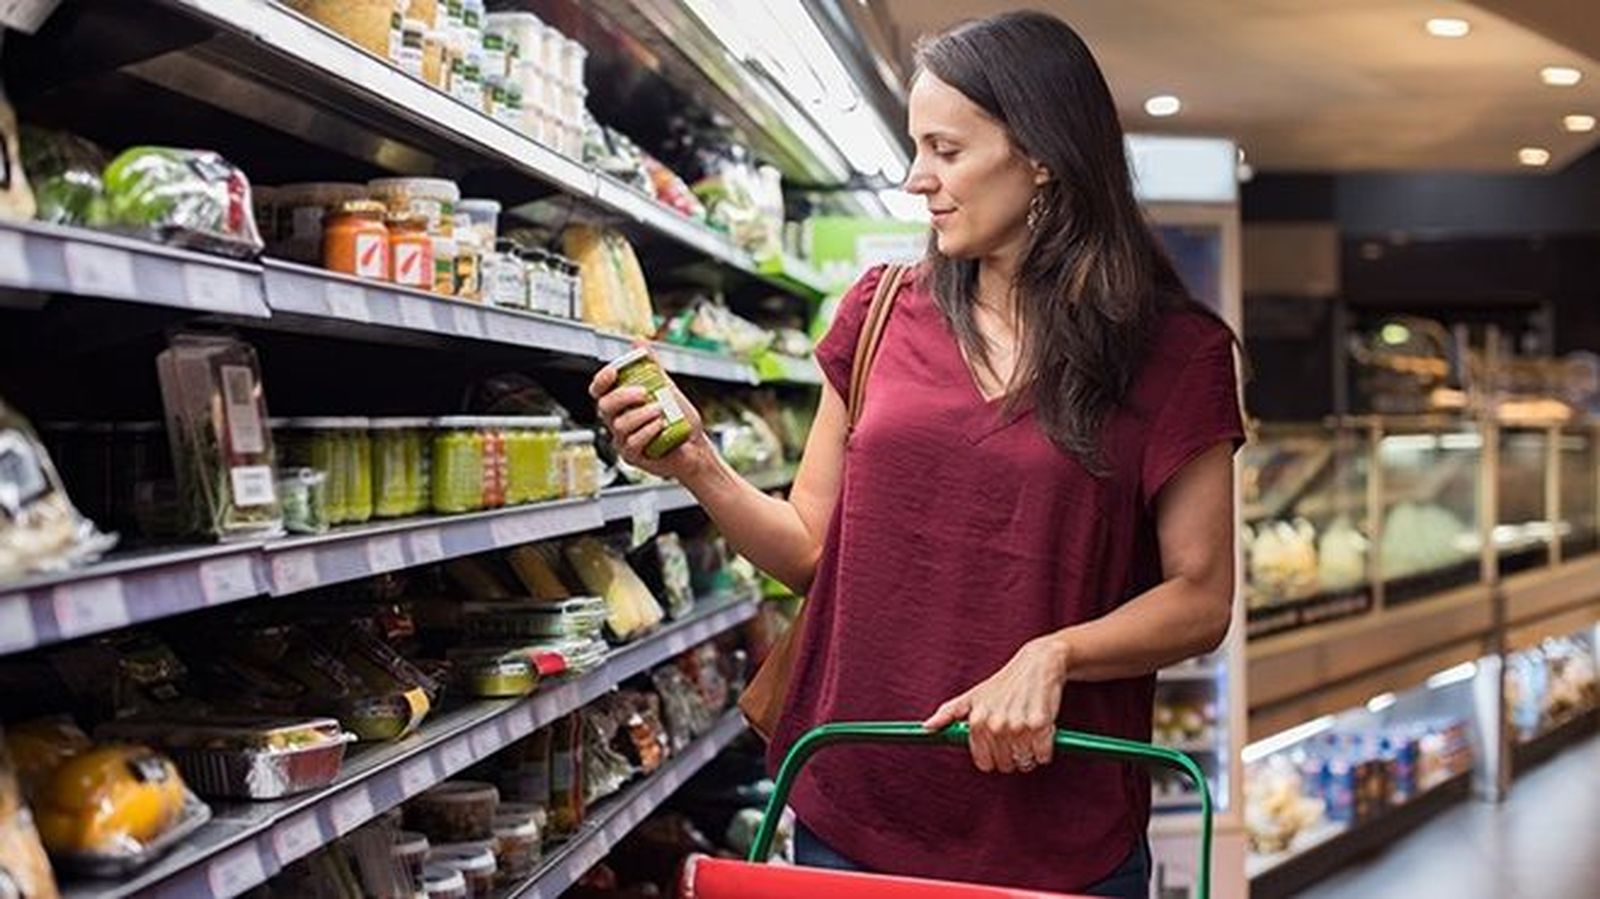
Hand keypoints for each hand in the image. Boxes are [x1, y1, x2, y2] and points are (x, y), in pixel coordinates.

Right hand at [589, 351, 710, 481]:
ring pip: (620, 425)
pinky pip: (632, 443)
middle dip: (624, 396)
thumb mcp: (666, 387)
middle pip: (604, 406)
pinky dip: (648, 431)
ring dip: (642, 414)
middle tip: (645, 393)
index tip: (614, 372)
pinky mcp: (632, 457)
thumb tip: (639, 341)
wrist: (696, 446)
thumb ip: (652, 366)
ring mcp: (622, 441)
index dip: (601, 380)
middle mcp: (617, 422)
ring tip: (661, 411)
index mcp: (621, 404)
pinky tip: (661, 426)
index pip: (599, 391)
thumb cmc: (679, 420)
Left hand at [922, 636, 1070, 773]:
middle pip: (1005, 764)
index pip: (984, 762)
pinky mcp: (1040, 725)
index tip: (998, 747)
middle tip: (1016, 736)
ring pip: (1024, 761)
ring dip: (1029, 752)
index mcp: (977, 721)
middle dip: (1012, 756)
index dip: (993, 758)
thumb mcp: (973, 696)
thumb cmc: (1004, 683)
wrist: (1037, 664)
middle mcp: (996, 725)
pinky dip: (1045, 749)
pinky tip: (1042, 732)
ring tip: (1028, 732)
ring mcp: (1018, 726)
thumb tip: (927, 727)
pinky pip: (1043, 755)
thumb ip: (949, 713)